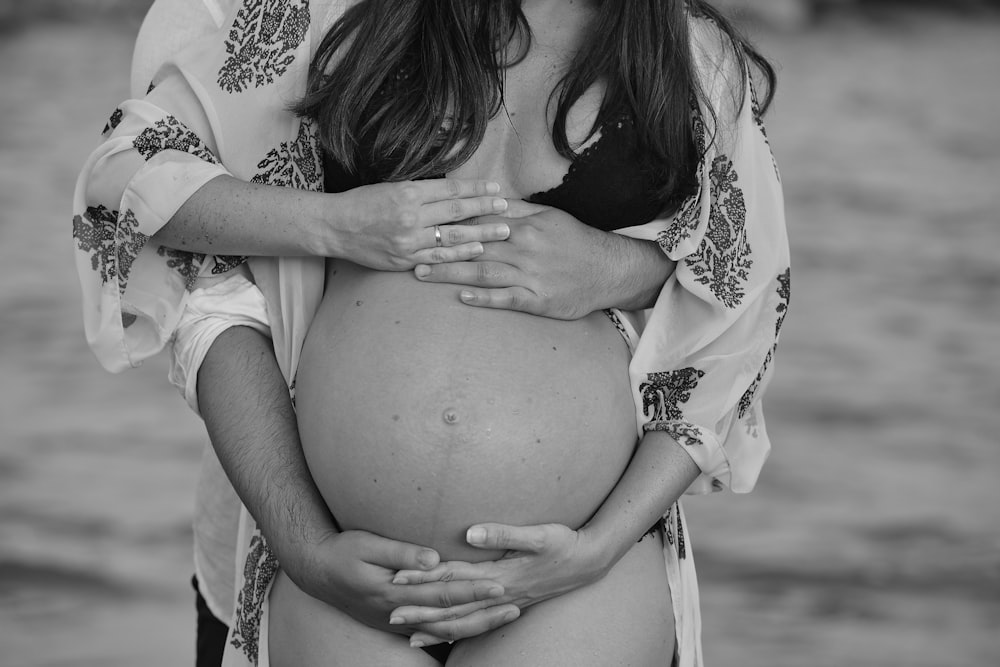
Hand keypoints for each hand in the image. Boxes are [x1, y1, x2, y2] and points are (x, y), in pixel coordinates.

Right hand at [280, 528, 519, 640]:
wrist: (316, 572)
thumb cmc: (343, 551)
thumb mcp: (368, 544)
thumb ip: (402, 553)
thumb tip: (434, 558)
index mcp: (395, 592)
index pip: (442, 592)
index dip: (471, 590)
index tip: (498, 585)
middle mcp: (398, 611)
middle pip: (448, 615)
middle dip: (482, 611)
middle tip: (514, 605)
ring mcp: (396, 619)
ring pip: (442, 627)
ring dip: (474, 623)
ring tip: (503, 616)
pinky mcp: (393, 620)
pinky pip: (429, 629)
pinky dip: (451, 630)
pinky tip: (471, 628)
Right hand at [331, 179, 510, 269]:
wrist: (334, 227)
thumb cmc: (363, 203)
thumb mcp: (391, 187)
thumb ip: (421, 191)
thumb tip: (455, 191)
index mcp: (407, 193)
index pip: (450, 189)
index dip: (476, 188)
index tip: (495, 187)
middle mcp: (410, 216)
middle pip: (457, 211)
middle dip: (485, 208)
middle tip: (507, 207)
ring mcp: (408, 241)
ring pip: (453, 236)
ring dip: (482, 233)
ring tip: (503, 230)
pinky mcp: (405, 260)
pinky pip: (438, 257)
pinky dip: (460, 253)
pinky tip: (477, 249)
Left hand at [390, 523, 606, 646]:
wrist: (589, 561)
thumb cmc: (563, 543)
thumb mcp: (538, 534)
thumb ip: (503, 533)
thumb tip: (471, 534)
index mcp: (500, 574)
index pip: (455, 576)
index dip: (425, 576)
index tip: (398, 577)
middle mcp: (499, 593)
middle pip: (454, 605)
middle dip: (422, 610)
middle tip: (391, 613)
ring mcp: (505, 603)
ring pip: (465, 620)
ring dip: (437, 627)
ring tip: (409, 634)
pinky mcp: (510, 605)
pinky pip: (479, 624)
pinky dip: (459, 632)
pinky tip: (443, 637)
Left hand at [414, 202, 672, 317]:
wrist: (609, 270)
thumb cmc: (576, 241)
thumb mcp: (549, 216)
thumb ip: (516, 210)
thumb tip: (487, 198)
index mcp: (525, 226)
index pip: (480, 221)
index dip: (450, 223)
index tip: (424, 223)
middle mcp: (524, 249)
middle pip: (474, 248)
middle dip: (440, 250)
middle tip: (409, 251)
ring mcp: (530, 276)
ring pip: (483, 273)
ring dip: (450, 274)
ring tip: (422, 275)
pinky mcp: (538, 300)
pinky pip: (506, 299)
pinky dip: (483, 298)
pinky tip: (461, 298)